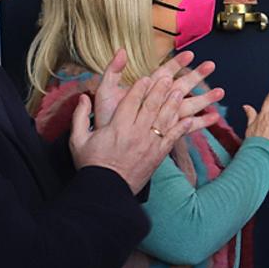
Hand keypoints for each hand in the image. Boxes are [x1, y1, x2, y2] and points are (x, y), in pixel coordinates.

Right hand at [71, 54, 225, 191]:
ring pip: (164, 119)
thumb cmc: (91, 165)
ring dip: (174, 103)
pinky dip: (182, 127)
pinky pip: (172, 138)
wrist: (106, 191)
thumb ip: (80, 117)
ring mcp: (149, 144)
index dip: (139, 88)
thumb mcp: (78, 140)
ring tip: (181, 90)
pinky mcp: (158, 156)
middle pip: (151, 106)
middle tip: (168, 77)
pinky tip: (190, 118)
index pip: (130, 102)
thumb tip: (82, 97)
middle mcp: (136, 133)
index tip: (146, 77)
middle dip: (160, 89)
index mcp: (117, 128)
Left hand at [90, 49, 216, 125]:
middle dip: (197, 75)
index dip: (177, 62)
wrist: (106, 144)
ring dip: (205, 98)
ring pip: (189, 105)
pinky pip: (187, 127)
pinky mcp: (166, 131)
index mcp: (146, 90)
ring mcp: (164, 116)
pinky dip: (201, 122)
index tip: (190, 54)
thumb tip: (122, 51)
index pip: (164, 72)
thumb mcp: (105, 91)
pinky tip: (213, 118)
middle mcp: (158, 101)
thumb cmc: (106, 118)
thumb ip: (113, 71)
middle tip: (212, 65)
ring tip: (220, 92)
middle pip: (181, 85)